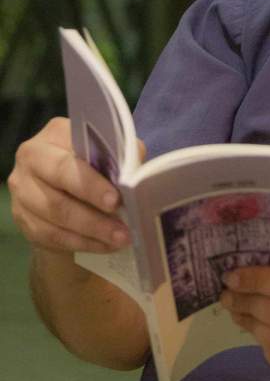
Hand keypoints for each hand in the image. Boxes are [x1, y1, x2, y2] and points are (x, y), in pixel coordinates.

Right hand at [8, 117, 139, 253]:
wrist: (69, 185)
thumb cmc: (97, 160)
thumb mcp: (110, 150)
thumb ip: (122, 155)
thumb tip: (136, 171)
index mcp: (54, 135)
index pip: (69, 161)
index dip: (91, 182)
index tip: (116, 199)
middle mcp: (31, 159)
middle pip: (59, 190)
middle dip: (92, 211)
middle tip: (122, 226)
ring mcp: (23, 191)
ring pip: (55, 217)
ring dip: (92, 232)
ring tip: (121, 238)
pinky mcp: (23, 218)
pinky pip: (51, 236)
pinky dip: (82, 243)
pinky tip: (105, 245)